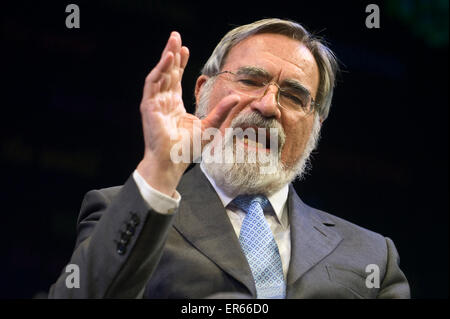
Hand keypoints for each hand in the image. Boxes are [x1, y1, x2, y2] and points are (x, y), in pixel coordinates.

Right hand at [137, 31, 238, 195]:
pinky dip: (160, 69)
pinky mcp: (148, 106)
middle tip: (176, 36)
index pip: (176, 79)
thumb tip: (237, 96)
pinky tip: (169, 58)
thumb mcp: (211, 126)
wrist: (173, 163)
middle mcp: (164, 101)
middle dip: (172, 53)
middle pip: (167, 72)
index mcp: (174, 105)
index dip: (181, 63)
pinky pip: (153, 83)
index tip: (187, 49)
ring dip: (166, 56)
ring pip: (160, 73)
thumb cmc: (188, 150)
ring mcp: (155, 103)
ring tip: (173, 40)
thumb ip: (222, 110)